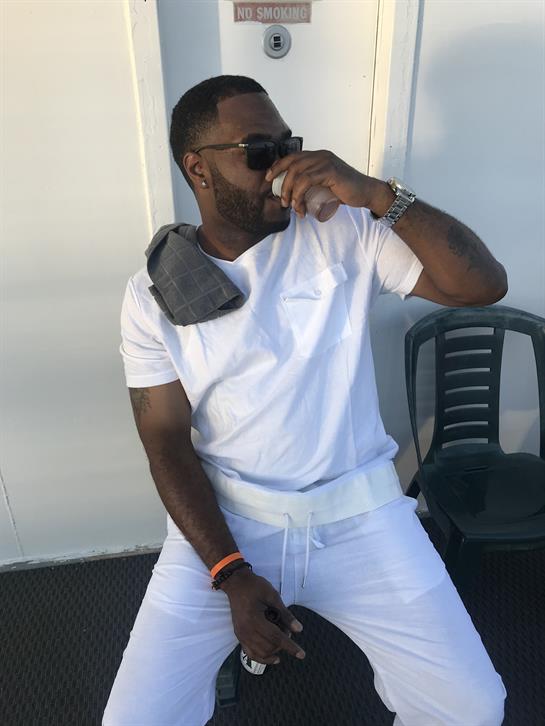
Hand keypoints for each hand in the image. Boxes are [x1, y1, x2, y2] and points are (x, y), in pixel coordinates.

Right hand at [221, 568, 305, 664]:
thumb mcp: (273, 596)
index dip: (290, 647)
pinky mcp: (239, 635)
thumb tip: (298, 629)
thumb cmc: (255, 586)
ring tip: (280, 639)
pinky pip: (250, 653)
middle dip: (282, 644)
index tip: (302, 654)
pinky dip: (262, 657)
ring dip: (274, 651)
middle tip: (287, 630)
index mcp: (254, 619)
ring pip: (260, 653)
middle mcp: (246, 630)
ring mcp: (241, 634)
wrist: (236, 583)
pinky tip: (273, 656)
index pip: (276, 638)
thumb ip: (285, 614)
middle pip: (269, 647)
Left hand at [264, 149, 379, 217]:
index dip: (277, 166)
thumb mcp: (325, 184)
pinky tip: (298, 204)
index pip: (292, 157)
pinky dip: (298, 194)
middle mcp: (321, 155)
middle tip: (281, 200)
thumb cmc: (346, 191)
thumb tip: (295, 195)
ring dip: (289, 192)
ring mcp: (325, 162)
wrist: (366, 193)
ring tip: (291, 207)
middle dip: (281, 182)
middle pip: (291, 164)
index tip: (268, 179)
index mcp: (318, 156)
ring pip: (297, 174)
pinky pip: (307, 181)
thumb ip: (314, 183)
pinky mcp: (330, 171)